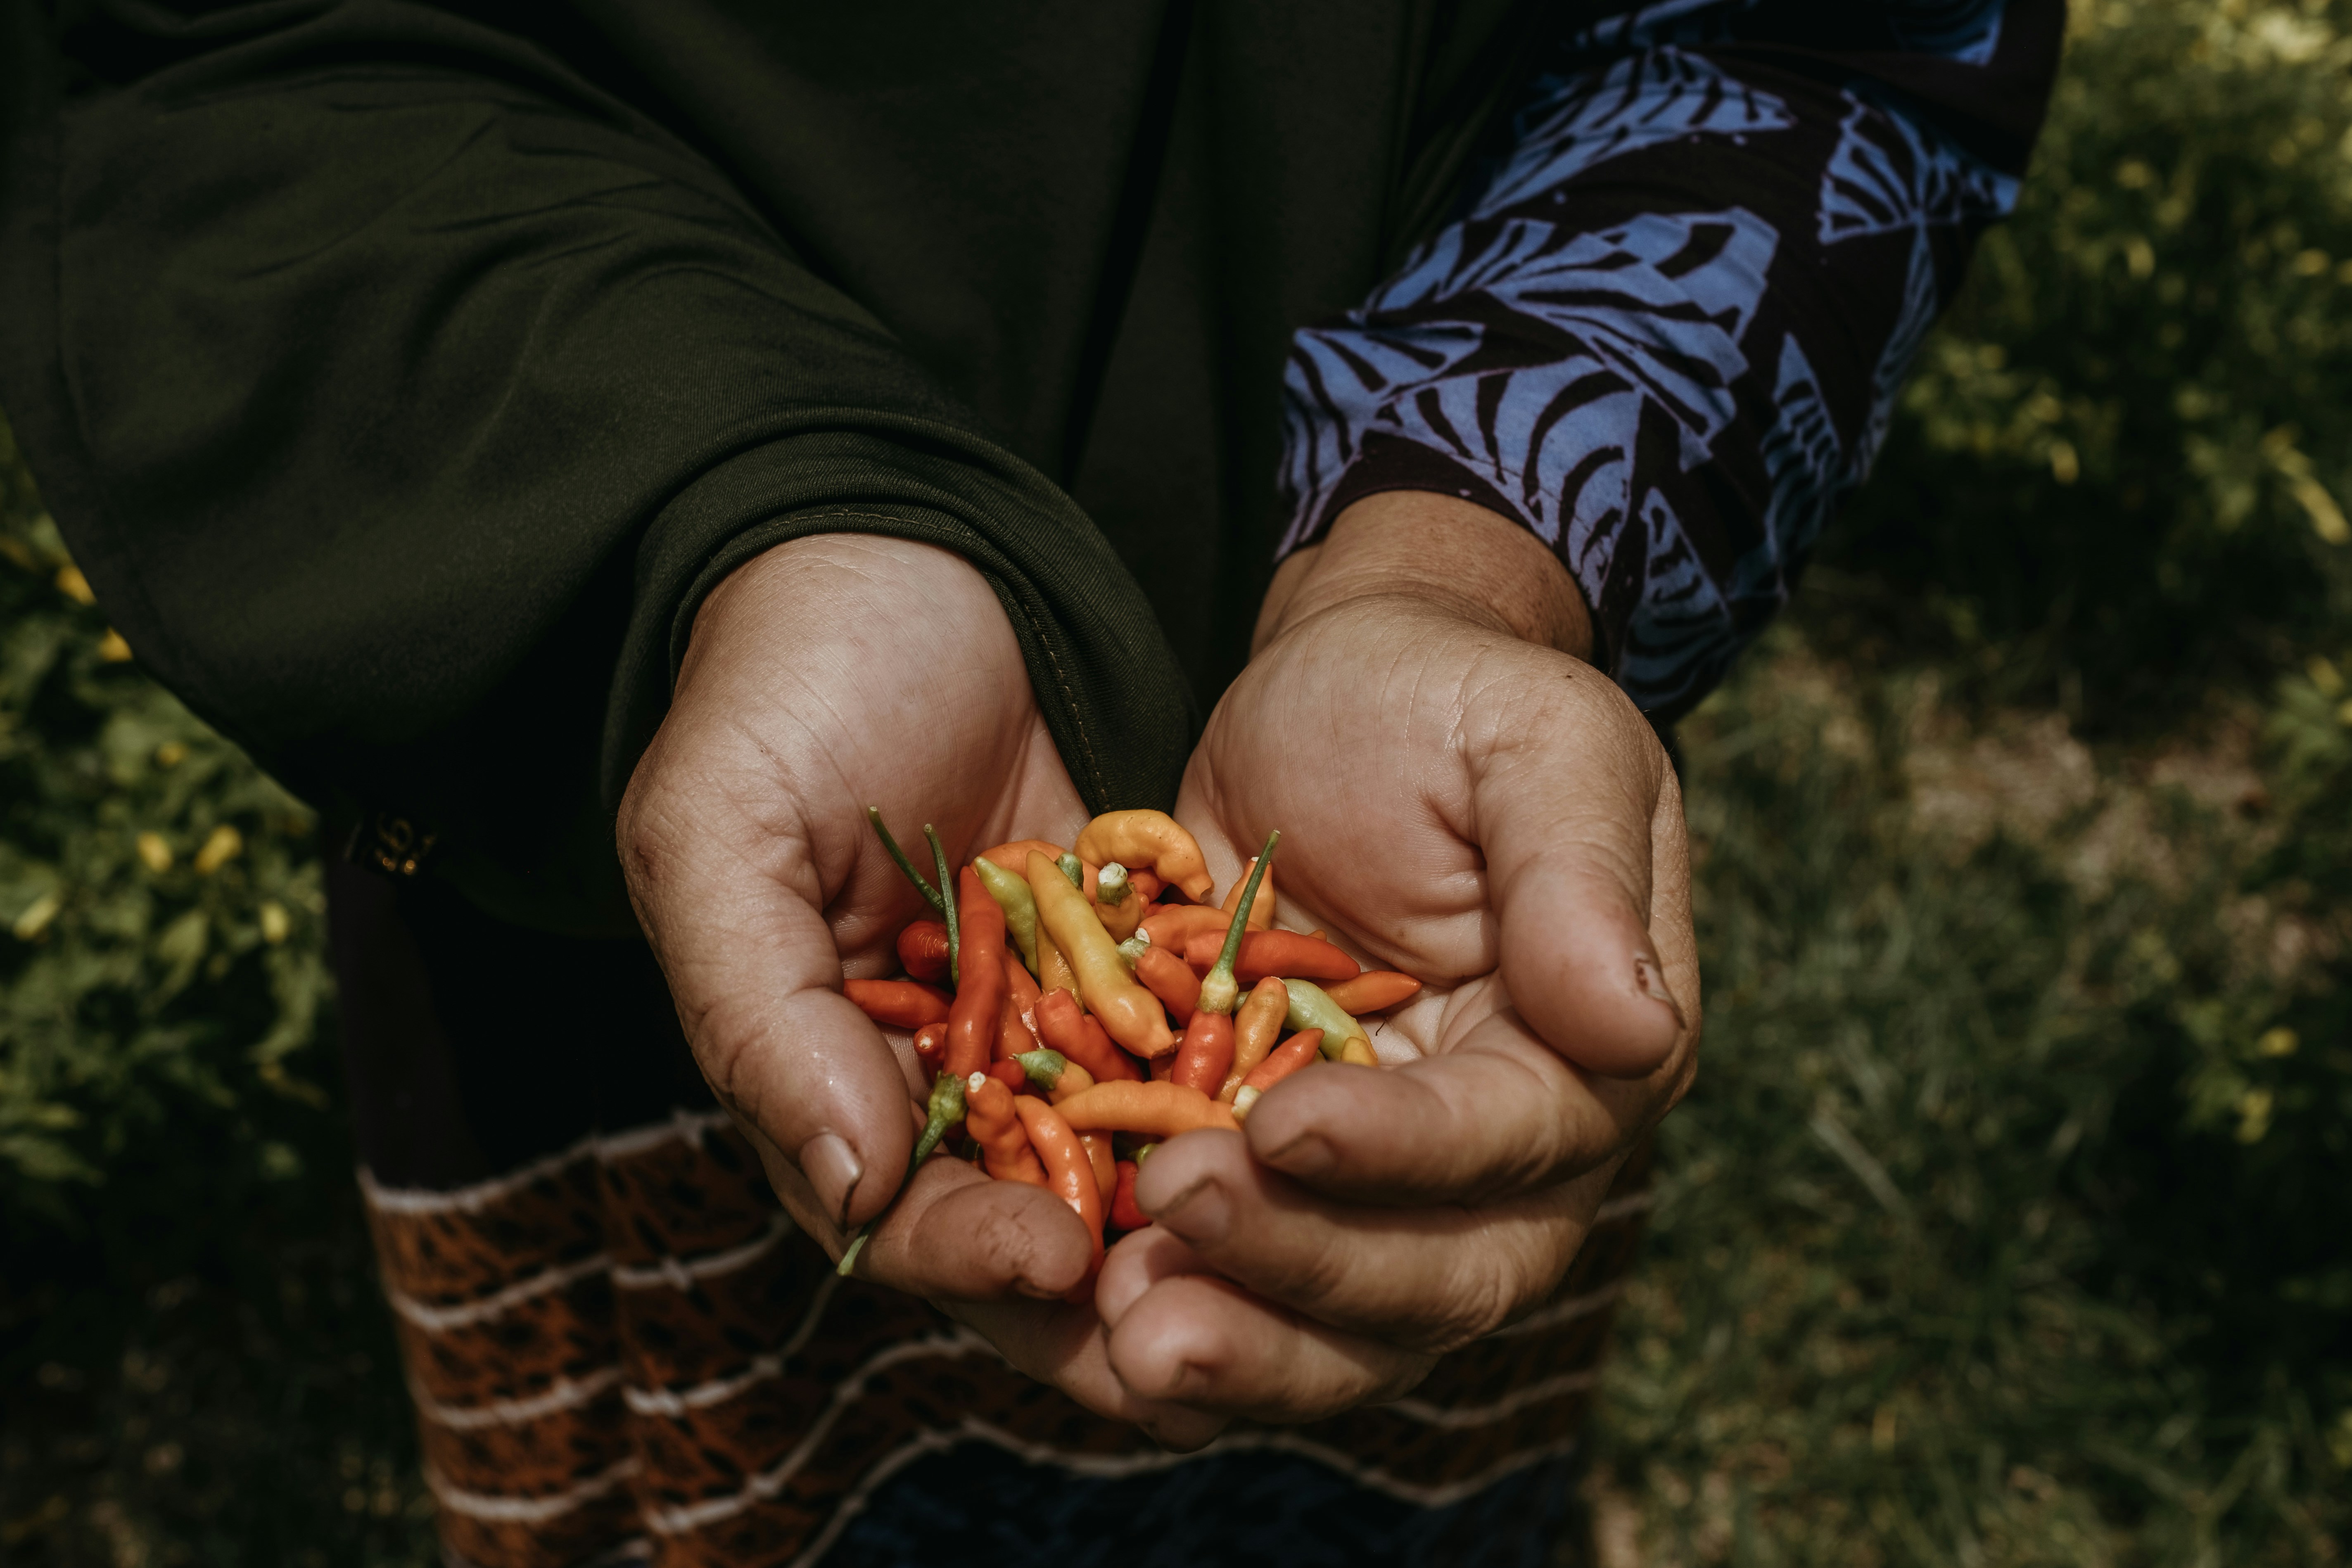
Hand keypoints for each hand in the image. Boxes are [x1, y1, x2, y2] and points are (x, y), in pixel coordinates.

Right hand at [618, 535, 1222, 1447]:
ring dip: (1211, 1222)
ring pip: (1141, 1168)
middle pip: (1037, 1233)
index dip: (972, 1260)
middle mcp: (950, 1080)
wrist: (894, 562)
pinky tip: (1328, 1121)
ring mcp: (1055, 1025)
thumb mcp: (720, 835)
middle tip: (1205, 1321)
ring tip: (1288, 1245)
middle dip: (1119, 1291)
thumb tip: (849, 1190)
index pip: (901, 1217)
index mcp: (831, 1078)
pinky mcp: (1145, 962)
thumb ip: (760, 1013)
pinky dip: (1258, 1092)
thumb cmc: (781, 691)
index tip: (1052, 1263)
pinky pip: (1209, 1049)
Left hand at [1095, 491, 1699, 1420]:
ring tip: (1118, 1333)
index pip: (1506, 1141)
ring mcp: (1375, 1182)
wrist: (1337, 693)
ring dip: (1234, 1341)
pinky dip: (1162, 1300)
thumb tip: (1636, 1026)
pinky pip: (1233, 1279)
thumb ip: (1579, 874)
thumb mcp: (1533, 742)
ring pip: (1336, 1323)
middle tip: (1166, 1260)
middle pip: (1432, 1279)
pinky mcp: (1265, 1172)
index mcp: (1581, 1054)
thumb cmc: (1446, 699)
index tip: (1284, 1127)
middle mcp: (1495, 1153)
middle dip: (1301, 1282)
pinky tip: (1074, 1305)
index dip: (1401, 1153)